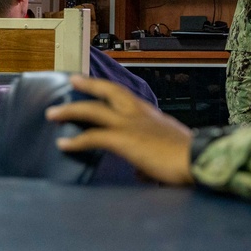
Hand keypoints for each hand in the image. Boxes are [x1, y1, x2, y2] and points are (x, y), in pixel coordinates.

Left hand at [46, 76, 193, 185]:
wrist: (197, 159)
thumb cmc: (189, 158)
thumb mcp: (169, 151)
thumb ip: (152, 156)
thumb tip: (142, 171)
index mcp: (151, 114)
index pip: (126, 97)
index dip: (110, 90)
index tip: (98, 85)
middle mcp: (140, 113)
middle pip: (109, 91)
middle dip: (89, 85)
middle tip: (73, 80)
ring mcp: (130, 124)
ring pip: (93, 109)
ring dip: (71, 110)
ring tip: (53, 113)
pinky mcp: (124, 139)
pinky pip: (92, 136)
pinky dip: (75, 141)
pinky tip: (63, 145)